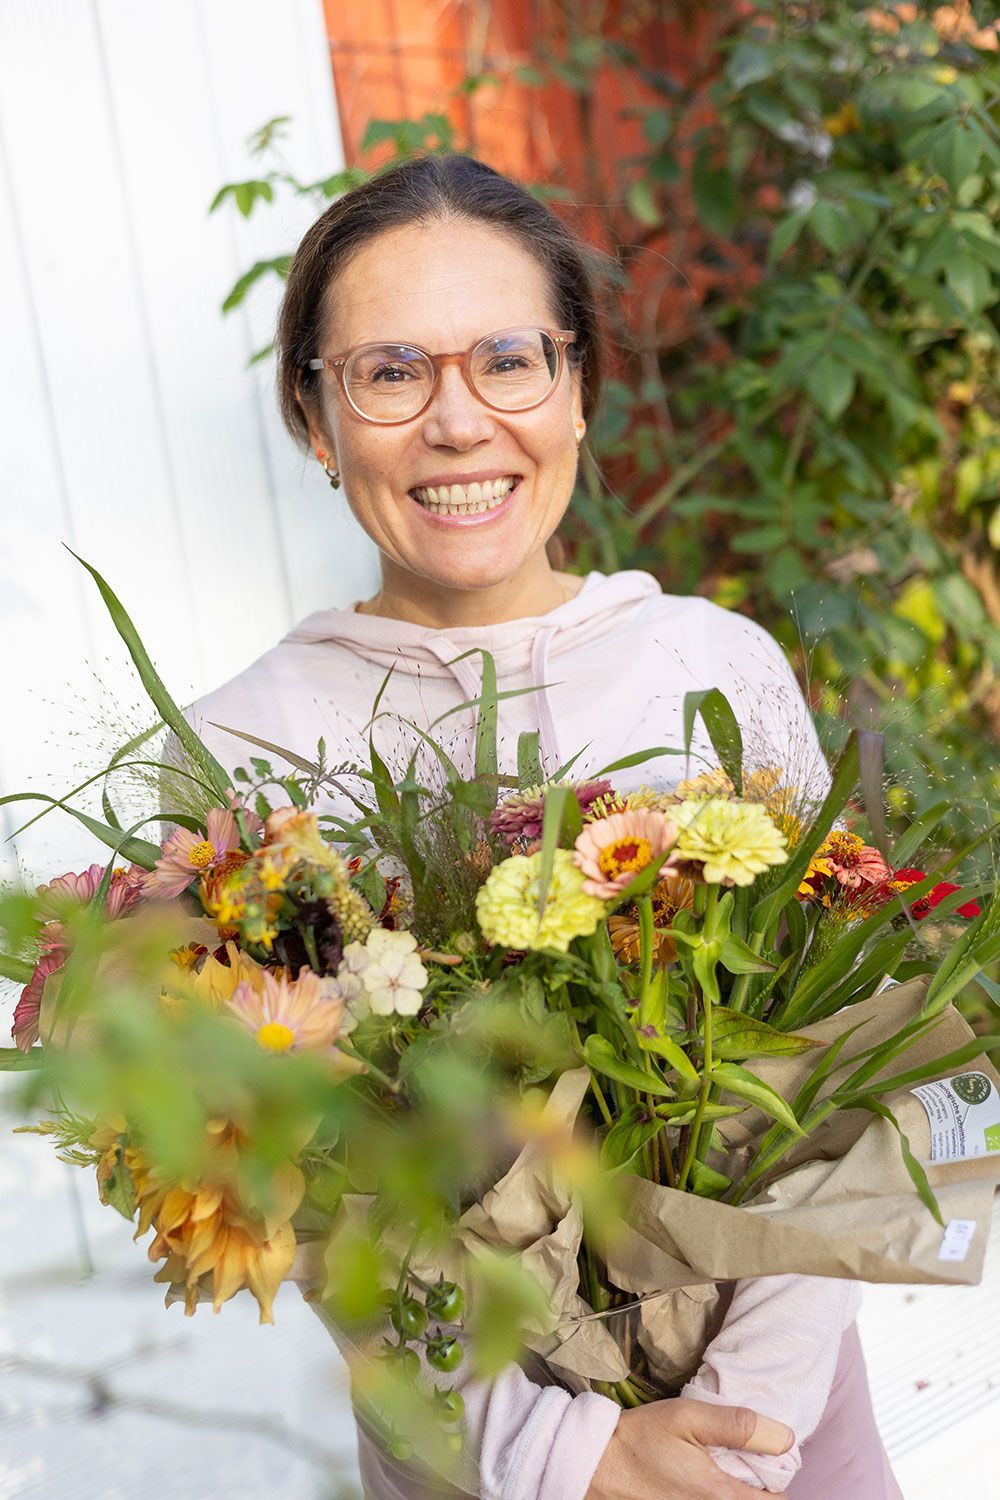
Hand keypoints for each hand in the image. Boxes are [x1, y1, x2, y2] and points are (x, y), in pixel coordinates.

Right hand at [585, 1396, 793, 1499]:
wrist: (598, 1464)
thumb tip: (784, 1437)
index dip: (778, 1478)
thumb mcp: (688, 1418)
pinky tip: (700, 1474)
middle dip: (757, 1486)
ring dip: (736, 1488)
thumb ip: (737, 1426)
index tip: (764, 1455)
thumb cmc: (641, 1439)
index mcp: (720, 1495)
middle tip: (742, 1458)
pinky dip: (715, 1492)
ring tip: (719, 1464)